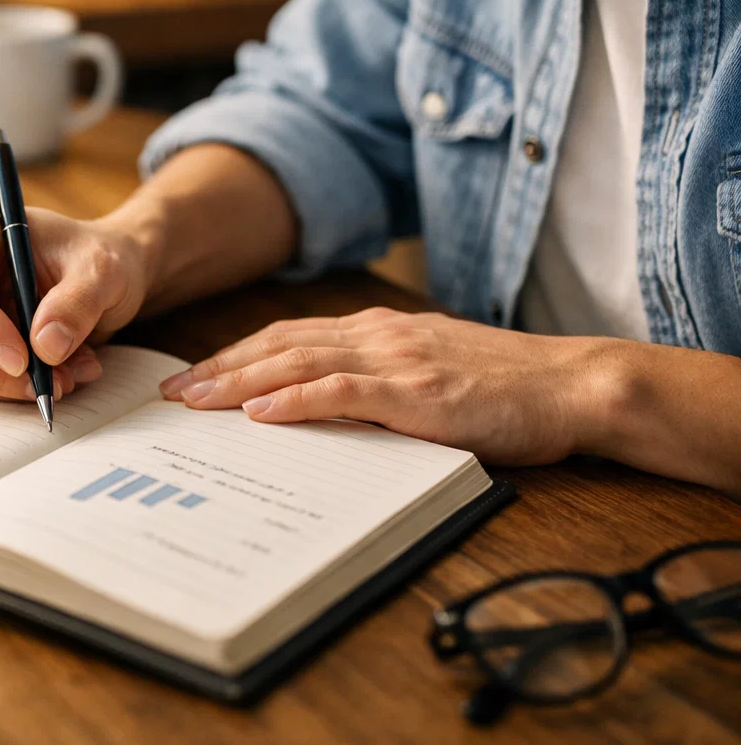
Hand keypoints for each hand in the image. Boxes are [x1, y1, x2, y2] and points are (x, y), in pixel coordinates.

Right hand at [0, 199, 153, 400]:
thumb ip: (78, 302)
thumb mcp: (101, 270)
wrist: (93, 278)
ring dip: (9, 384)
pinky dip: (9, 388)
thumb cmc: (89, 259)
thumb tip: (46, 345)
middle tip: (55, 380)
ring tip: (67, 373)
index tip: (22, 360)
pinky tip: (52, 372)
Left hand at [158, 307, 613, 465]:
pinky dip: (297, 399)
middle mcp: (378, 336)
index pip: (288, 337)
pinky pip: (344, 392)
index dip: (234, 355)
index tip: (192, 376)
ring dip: (238, 381)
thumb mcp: (429, 375)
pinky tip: (260, 412)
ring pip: (299, 362)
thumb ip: (376, 382)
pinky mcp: (419, 394)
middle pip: (278, 345)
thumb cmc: (507, 387)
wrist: (574, 384)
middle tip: (170, 392)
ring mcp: (397, 361)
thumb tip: (322, 405)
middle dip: (218, 367)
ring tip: (194, 401)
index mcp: (378, 332)